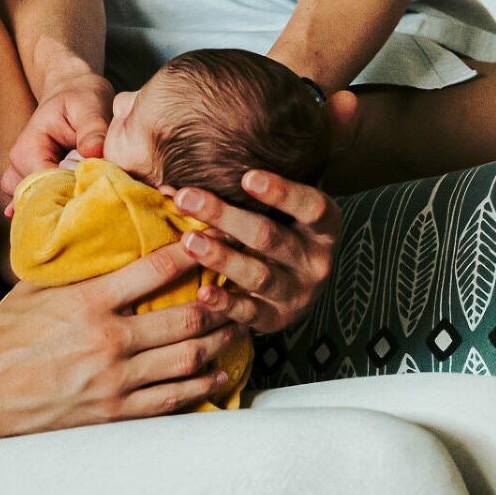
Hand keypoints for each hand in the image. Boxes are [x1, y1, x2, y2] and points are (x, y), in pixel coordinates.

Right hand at [0, 69, 113, 199]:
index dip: (71, 192)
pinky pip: (38, 203)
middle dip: (67, 205)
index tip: (96, 193)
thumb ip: (93, 128)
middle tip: (96, 203)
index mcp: (29, 148)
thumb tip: (94, 151)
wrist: (72, 90)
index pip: (44, 185)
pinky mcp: (36, 181)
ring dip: (61, 207)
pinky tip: (66, 216)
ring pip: (36, 205)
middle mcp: (19, 165)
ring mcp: (24, 175)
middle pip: (38, 200)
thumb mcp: (90, 105)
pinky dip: (55, 207)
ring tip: (85, 204)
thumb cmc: (80, 96)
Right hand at [0, 240, 240, 433]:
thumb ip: (75, 265)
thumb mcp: (36, 286)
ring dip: (220, 342)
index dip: (191, 252)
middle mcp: (108, 340)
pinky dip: (202, 385)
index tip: (213, 237)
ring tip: (238, 328)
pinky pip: (172, 399)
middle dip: (220, 303)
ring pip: (187, 359)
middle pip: (185, 318)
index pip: (154, 270)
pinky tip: (219, 374)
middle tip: (239, 289)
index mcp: (89, 302)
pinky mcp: (115, 412)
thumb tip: (98, 231)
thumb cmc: (6, 333)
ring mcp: (115, 380)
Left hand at [168, 167, 342, 336]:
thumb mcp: (280, 208)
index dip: (281, 192)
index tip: (246, 177)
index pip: (310, 206)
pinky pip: (249, 312)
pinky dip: (225, 302)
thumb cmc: (280, 228)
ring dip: (221, 257)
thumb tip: (171, 186)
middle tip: (187, 198)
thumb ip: (242, 192)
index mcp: (324, 226)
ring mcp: (299, 293)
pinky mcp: (276, 318)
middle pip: (270, 237)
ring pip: (259, 275)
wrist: (298, 283)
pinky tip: (202, 291)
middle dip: (225, 216)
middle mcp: (317, 260)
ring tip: (189, 241)